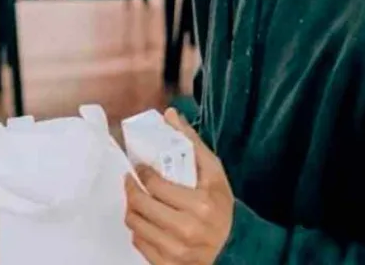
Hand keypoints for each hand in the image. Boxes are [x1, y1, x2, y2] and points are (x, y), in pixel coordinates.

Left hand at [125, 109, 233, 264]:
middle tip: (131, 180)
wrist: (233, 244)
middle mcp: (188, 230)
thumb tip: (170, 114)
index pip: (156, 185)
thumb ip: (191, 142)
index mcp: (200, 205)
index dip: (142, 173)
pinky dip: (138, 230)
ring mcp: (177, 251)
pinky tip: (145, 220)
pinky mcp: (168, 264)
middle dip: (131, 189)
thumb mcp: (213, 171)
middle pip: (141, 205)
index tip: (140, 167)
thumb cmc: (220, 204)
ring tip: (136, 199)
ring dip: (132, 208)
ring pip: (136, 224)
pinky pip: (139, 244)